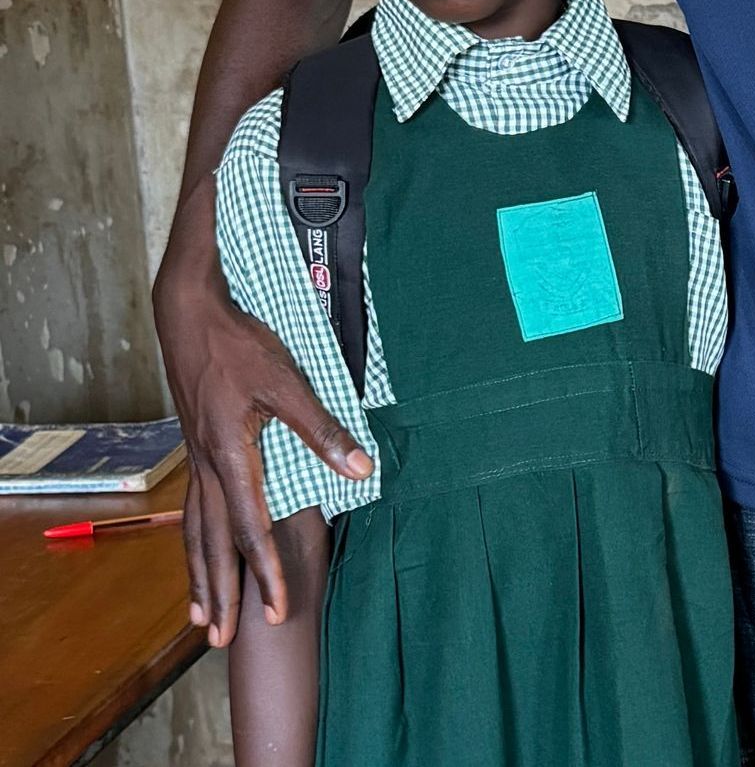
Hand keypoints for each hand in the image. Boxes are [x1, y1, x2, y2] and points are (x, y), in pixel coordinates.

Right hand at [154, 191, 370, 646]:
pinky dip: (192, 546)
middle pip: (213, 545)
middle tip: (224, 641)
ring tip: (200, 620)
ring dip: (199, 578)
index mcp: (231, 456)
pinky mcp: (195, 450)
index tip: (277, 609)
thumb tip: (361, 469)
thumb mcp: (287, 381)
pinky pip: (192, 513)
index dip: (265, 572)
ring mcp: (196, 461)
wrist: (189, 317)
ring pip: (194, 534)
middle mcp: (207, 468)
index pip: (252, 528)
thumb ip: (321, 428)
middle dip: (222, 593)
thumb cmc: (240, 346)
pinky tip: (196, 558)